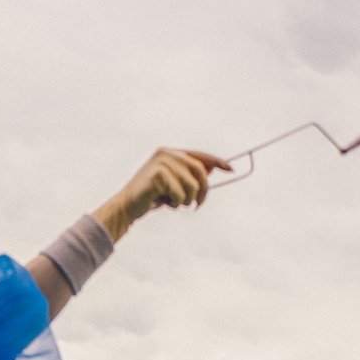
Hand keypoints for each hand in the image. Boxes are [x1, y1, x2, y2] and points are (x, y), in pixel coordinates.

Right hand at [96, 148, 233, 239]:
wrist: (128, 206)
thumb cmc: (152, 197)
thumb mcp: (174, 185)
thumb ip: (190, 176)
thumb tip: (211, 170)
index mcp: (171, 153)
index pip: (199, 155)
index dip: (217, 162)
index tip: (230, 169)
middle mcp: (167, 153)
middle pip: (200, 171)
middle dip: (202, 191)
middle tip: (198, 205)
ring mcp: (162, 162)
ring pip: (192, 185)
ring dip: (185, 200)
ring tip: (173, 202)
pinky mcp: (158, 173)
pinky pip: (180, 193)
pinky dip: (175, 203)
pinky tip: (163, 202)